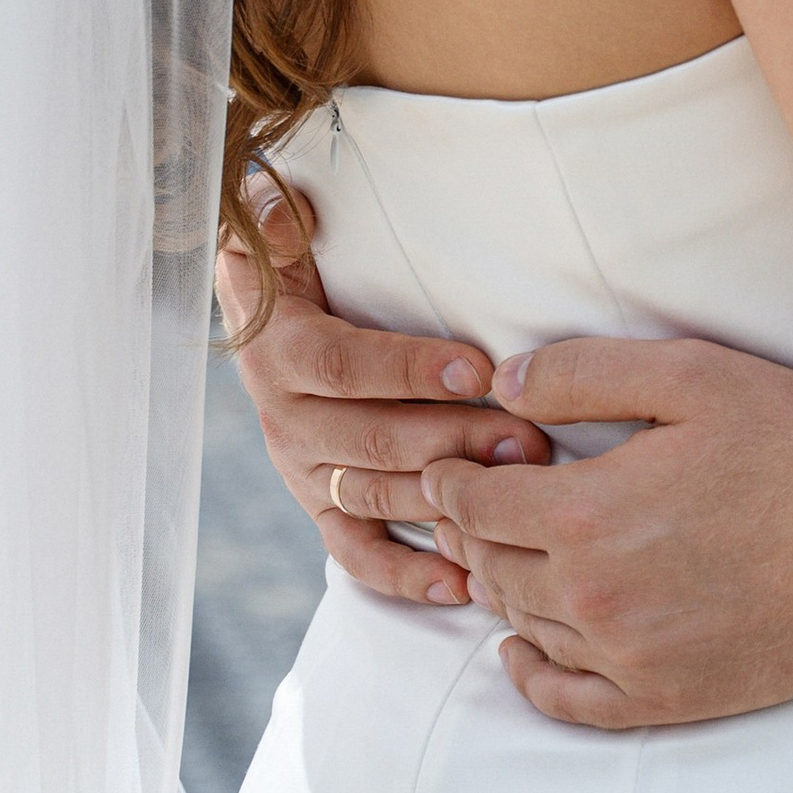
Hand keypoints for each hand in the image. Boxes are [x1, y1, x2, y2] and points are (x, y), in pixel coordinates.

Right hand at [219, 194, 553, 613]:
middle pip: (371, 439)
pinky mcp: (323, 508)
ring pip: (375, 496)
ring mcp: (304, 472)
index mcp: (278, 352)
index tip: (480, 369)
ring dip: (447, 501)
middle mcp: (283, 420)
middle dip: (454, 441)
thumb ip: (274, 215)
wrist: (264, 321)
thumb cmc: (293, 266)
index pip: (343, 366)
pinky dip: (408, 577)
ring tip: (519, 492)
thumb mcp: (273, 228)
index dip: (409, 369)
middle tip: (527, 440)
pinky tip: (465, 582)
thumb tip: (284, 210)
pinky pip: (357, 556)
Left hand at [415, 340, 792, 728]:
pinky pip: (568, 701)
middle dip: (469, 531)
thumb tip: (502, 384)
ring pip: (523, 626)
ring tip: (503, 556)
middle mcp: (595, 595)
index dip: (451, 480)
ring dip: (500, 588)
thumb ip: (585, 374)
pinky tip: (520, 649)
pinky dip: (531, 676)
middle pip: (489, 567)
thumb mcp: (692, 375)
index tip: (451, 466)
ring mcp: (629, 656)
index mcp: (589, 514)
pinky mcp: (666, 698)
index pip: (473, 504)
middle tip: (474, 505)